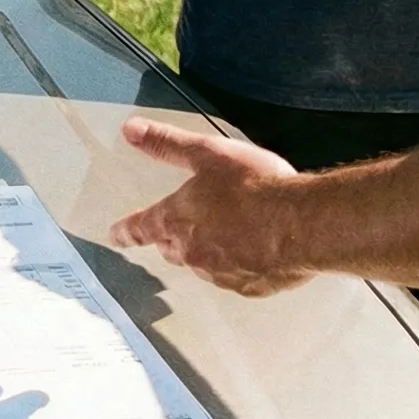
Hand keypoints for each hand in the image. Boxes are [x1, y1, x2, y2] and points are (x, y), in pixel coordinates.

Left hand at [109, 118, 312, 297]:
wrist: (302, 224)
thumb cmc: (257, 188)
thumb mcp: (207, 154)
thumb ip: (168, 144)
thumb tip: (132, 131)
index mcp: (177, 219)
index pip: (141, 227)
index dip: (126, 230)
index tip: (117, 235)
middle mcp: (192, 251)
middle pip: (171, 249)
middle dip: (172, 239)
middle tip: (182, 229)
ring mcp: (220, 274)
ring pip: (204, 265)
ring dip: (210, 251)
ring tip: (231, 232)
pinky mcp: (249, 287)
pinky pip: (237, 278)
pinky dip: (242, 266)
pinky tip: (259, 250)